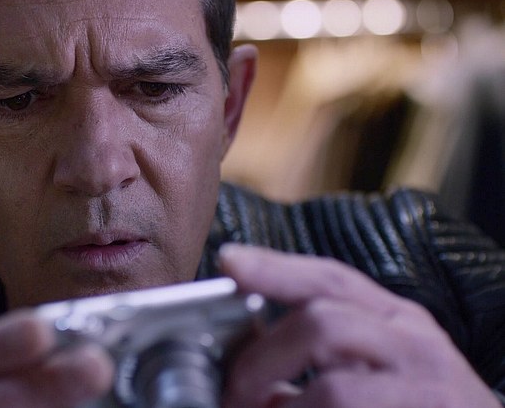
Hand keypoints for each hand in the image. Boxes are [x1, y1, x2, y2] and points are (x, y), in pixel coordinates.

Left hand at [218, 245, 499, 407]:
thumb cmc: (425, 405)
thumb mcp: (385, 367)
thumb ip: (328, 358)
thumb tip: (253, 373)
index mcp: (396, 319)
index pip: (330, 280)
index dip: (275, 267)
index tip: (229, 261)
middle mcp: (413, 343)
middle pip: (321, 324)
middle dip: (262, 359)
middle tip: (233, 392)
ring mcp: (424, 388)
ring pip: (332, 388)